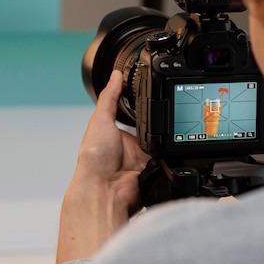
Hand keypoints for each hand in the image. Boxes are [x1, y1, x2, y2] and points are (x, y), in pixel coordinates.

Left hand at [56, 70, 149, 263]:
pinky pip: (169, 159)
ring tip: (154, 140)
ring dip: (162, 141)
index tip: (155, 93)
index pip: (139, 116)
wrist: (103, 189)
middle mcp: (134, 148)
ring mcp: (146, 160)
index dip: (148, 107)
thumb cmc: (93, 159)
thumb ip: (109, 97)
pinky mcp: (156, 171)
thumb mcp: (100, 120)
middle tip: (157, 118)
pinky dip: (167, 156)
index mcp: (121, 135)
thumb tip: (116, 75)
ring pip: (165, 144)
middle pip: (156, 129)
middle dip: (159, 124)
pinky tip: (160, 154)